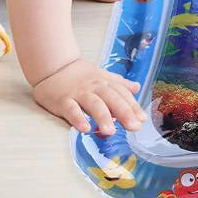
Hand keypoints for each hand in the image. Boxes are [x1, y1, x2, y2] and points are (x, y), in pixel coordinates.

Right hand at [32, 58, 146, 134]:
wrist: (55, 66)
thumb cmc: (81, 75)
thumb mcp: (102, 76)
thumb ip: (120, 84)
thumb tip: (137, 87)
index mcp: (105, 83)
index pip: (122, 94)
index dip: (133, 106)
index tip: (142, 119)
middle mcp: (95, 87)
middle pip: (112, 98)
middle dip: (124, 112)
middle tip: (134, 127)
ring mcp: (79, 93)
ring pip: (93, 104)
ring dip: (103, 117)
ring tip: (111, 131)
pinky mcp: (63, 100)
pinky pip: (71, 109)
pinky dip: (78, 118)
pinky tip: (84, 128)